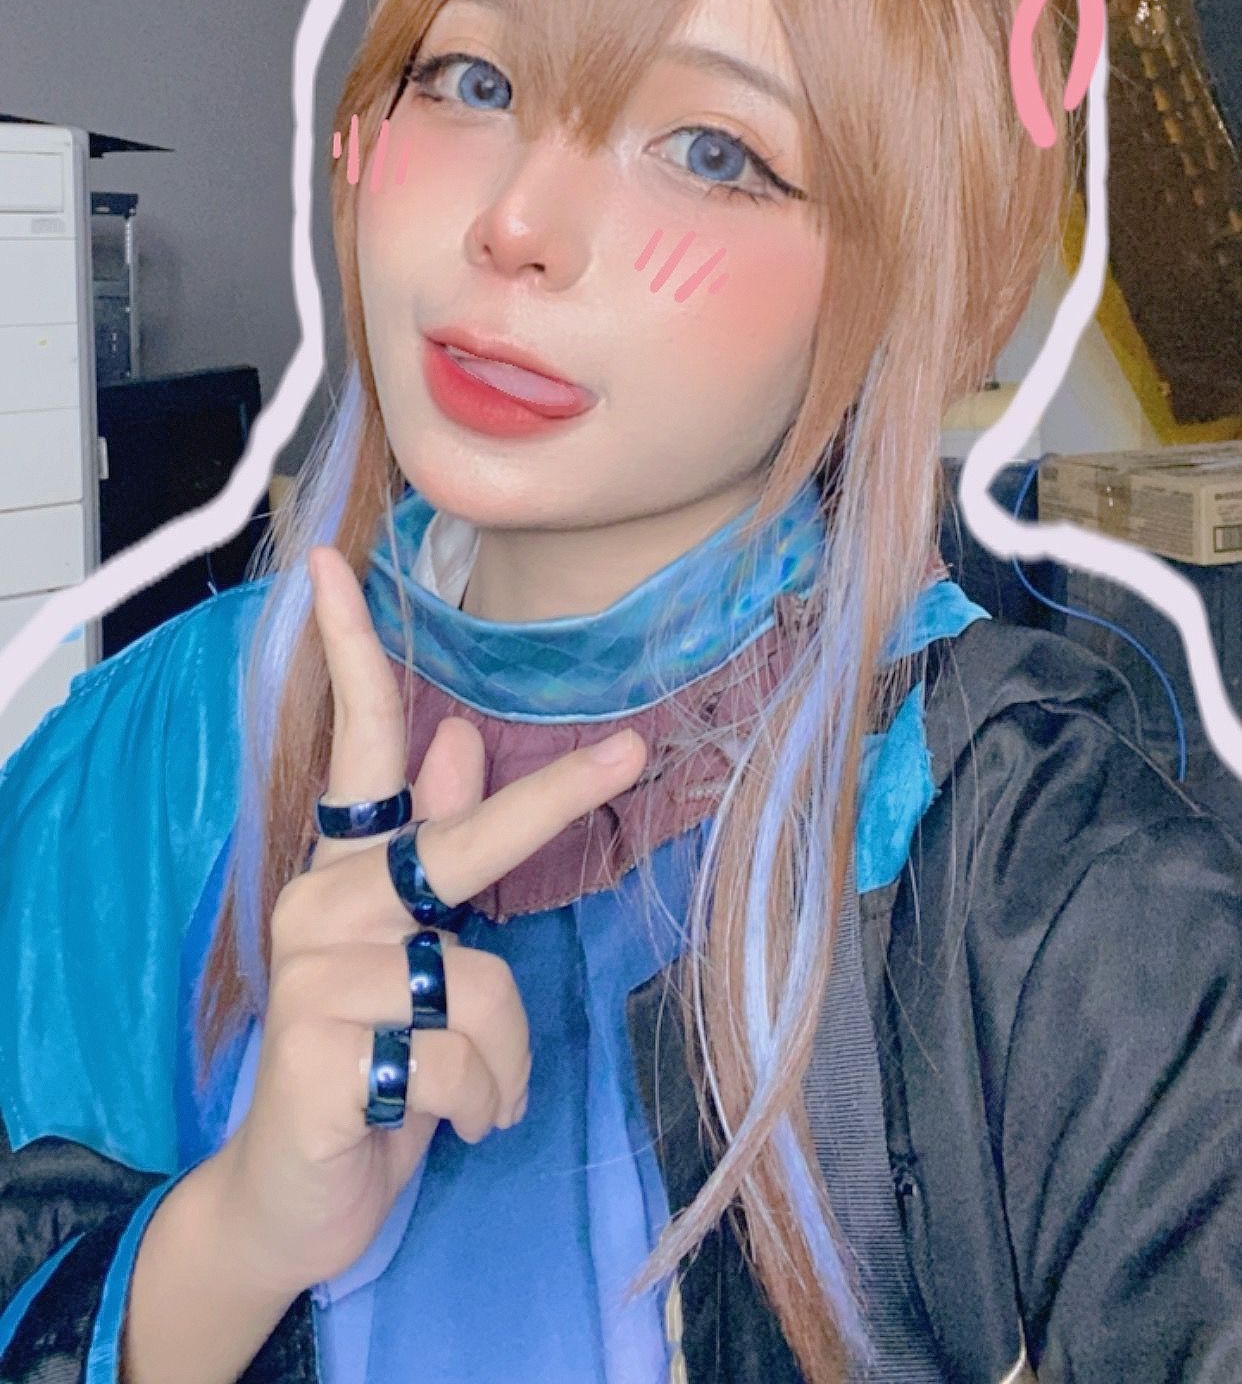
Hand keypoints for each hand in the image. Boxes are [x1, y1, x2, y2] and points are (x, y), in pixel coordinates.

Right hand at [215, 543, 646, 1297]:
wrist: (292, 1202)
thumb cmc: (368, 1063)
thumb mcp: (413, 958)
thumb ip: (430, 851)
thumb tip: (458, 743)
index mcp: (343, 873)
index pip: (352, 748)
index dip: (349, 656)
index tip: (335, 569)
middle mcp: (321, 905)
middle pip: (457, 846)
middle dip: (551, 803)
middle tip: (631, 752)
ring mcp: (314, 976)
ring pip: (481, 985)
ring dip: (501, 1062)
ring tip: (460, 1094)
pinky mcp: (320, 1052)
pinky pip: (460, 1062)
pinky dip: (478, 1105)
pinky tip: (434, 1123)